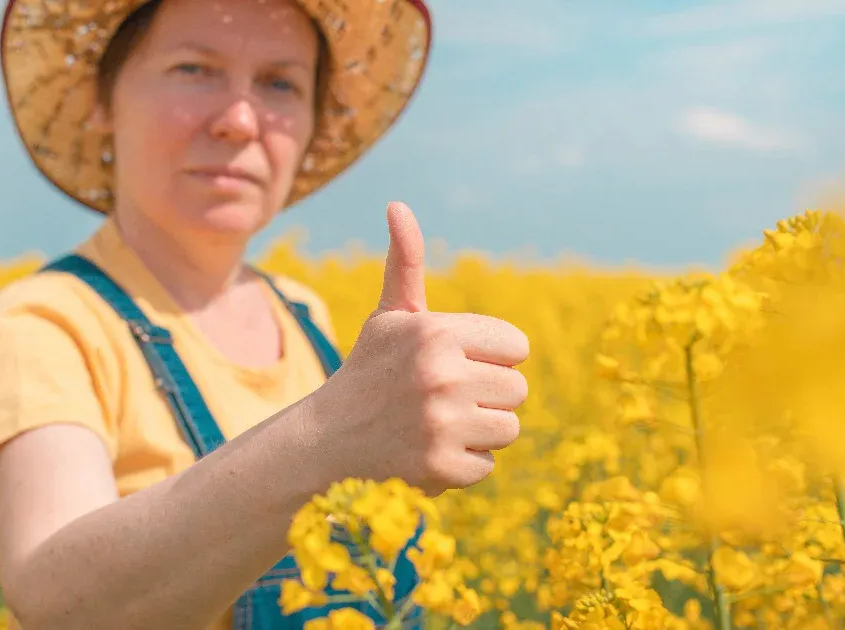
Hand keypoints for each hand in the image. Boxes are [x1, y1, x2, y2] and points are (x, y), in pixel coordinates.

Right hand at [308, 201, 529, 496]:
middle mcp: (441, 375)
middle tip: (442, 399)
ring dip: (478, 431)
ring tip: (437, 424)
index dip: (490, 358)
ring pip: (508, 428)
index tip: (454, 365)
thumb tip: (398, 205)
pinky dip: (462, 465)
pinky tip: (428, 452)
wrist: (326, 437)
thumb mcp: (389, 317)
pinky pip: (487, 466)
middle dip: (486, 396)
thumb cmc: (370, 371)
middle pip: (517, 390)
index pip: (516, 347)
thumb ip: (405, 263)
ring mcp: (441, 424)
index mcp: (436, 332)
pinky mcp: (440, 468)